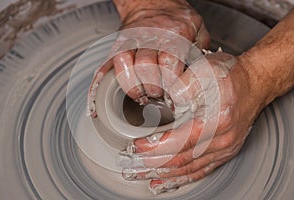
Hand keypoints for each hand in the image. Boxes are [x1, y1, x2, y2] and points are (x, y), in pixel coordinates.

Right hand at [88, 0, 209, 116]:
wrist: (153, 2)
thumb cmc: (177, 20)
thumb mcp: (198, 30)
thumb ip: (200, 52)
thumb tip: (200, 77)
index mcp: (174, 34)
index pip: (168, 64)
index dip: (170, 84)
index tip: (173, 96)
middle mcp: (150, 37)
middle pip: (145, 67)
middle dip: (151, 88)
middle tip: (157, 96)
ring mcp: (130, 41)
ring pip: (123, 66)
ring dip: (131, 87)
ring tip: (139, 96)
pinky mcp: (118, 45)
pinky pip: (105, 65)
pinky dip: (99, 86)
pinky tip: (96, 106)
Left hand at [118, 51, 262, 193]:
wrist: (254, 83)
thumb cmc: (230, 76)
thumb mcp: (204, 72)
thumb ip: (181, 88)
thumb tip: (164, 104)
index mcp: (216, 120)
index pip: (179, 141)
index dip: (155, 147)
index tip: (136, 147)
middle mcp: (222, 140)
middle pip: (182, 160)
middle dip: (153, 165)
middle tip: (131, 167)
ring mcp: (225, 149)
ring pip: (190, 169)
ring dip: (164, 174)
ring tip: (143, 177)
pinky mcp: (225, 152)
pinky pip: (201, 170)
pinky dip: (182, 177)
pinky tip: (167, 181)